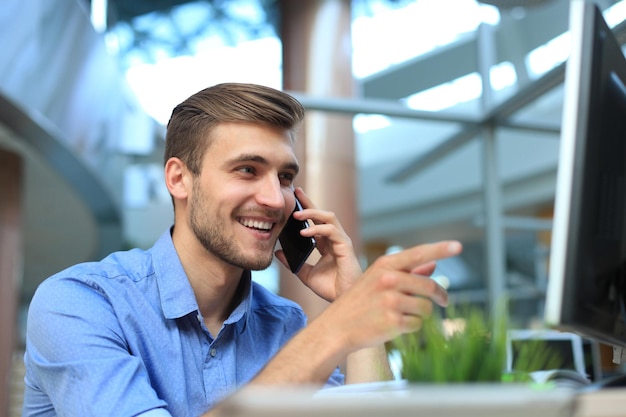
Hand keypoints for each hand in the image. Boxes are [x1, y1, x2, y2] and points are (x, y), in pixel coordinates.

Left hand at [274, 188, 361, 301]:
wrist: (343, 299)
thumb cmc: (330, 288)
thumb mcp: (305, 274)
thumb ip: (293, 263)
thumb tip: (278, 252)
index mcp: (326, 244)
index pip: (316, 221)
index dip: (307, 208)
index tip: (295, 197)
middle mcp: (334, 239)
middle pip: (322, 214)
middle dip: (309, 202)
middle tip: (296, 193)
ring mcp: (341, 241)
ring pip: (329, 217)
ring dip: (312, 213)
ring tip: (296, 215)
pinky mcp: (345, 246)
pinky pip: (331, 231)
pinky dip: (317, 229)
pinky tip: (304, 232)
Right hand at [315, 240, 461, 353]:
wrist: (337, 327)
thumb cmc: (359, 302)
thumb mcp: (378, 280)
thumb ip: (407, 272)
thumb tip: (433, 265)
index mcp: (384, 265)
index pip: (418, 254)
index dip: (440, 249)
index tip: (458, 245)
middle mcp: (388, 280)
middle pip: (429, 286)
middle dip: (440, 295)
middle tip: (444, 301)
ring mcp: (390, 301)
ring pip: (426, 308)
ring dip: (422, 314)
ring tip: (405, 315)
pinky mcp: (393, 321)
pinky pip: (417, 324)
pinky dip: (412, 327)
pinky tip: (395, 326)